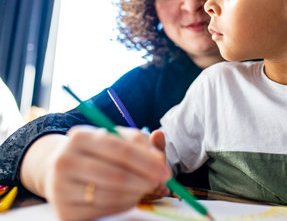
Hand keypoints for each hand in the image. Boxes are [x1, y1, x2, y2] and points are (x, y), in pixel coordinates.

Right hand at [22, 125, 170, 219]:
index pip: (121, 150)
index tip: (166, 171)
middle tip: (160, 183)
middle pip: (116, 175)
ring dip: (136, 194)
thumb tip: (159, 149)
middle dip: (145, 181)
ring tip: (146, 188)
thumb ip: (140, 142)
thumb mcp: (115, 139)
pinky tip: (130, 197)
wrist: (59, 172)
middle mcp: (65, 161)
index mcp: (80, 136)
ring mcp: (60, 188)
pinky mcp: (64, 211)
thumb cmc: (97, 153)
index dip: (148, 162)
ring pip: (111, 195)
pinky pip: (103, 210)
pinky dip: (123, 205)